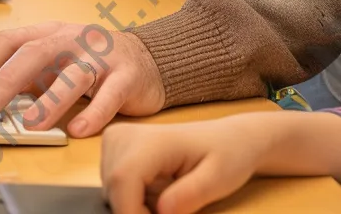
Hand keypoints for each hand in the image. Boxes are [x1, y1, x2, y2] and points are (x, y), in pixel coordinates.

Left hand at [0, 19, 165, 136]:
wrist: (148, 59)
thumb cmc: (94, 61)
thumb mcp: (58, 61)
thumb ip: (28, 76)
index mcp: (53, 33)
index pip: (14, 39)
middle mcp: (76, 39)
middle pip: (37, 52)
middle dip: (8, 80)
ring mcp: (102, 56)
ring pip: (74, 75)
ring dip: (50, 100)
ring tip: (31, 123)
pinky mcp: (126, 77)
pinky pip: (109, 96)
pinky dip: (94, 114)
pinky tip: (79, 129)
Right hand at [101, 117, 270, 213]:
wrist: (229, 139)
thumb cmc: (227, 156)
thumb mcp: (217, 179)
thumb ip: (190, 195)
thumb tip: (161, 211)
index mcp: (153, 140)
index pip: (122, 181)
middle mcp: (128, 134)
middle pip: (112, 190)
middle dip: (136, 212)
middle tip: (172, 211)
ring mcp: (120, 139)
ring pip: (111, 191)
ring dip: (136, 205)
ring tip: (169, 198)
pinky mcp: (118, 147)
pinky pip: (114, 186)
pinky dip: (134, 199)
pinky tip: (158, 193)